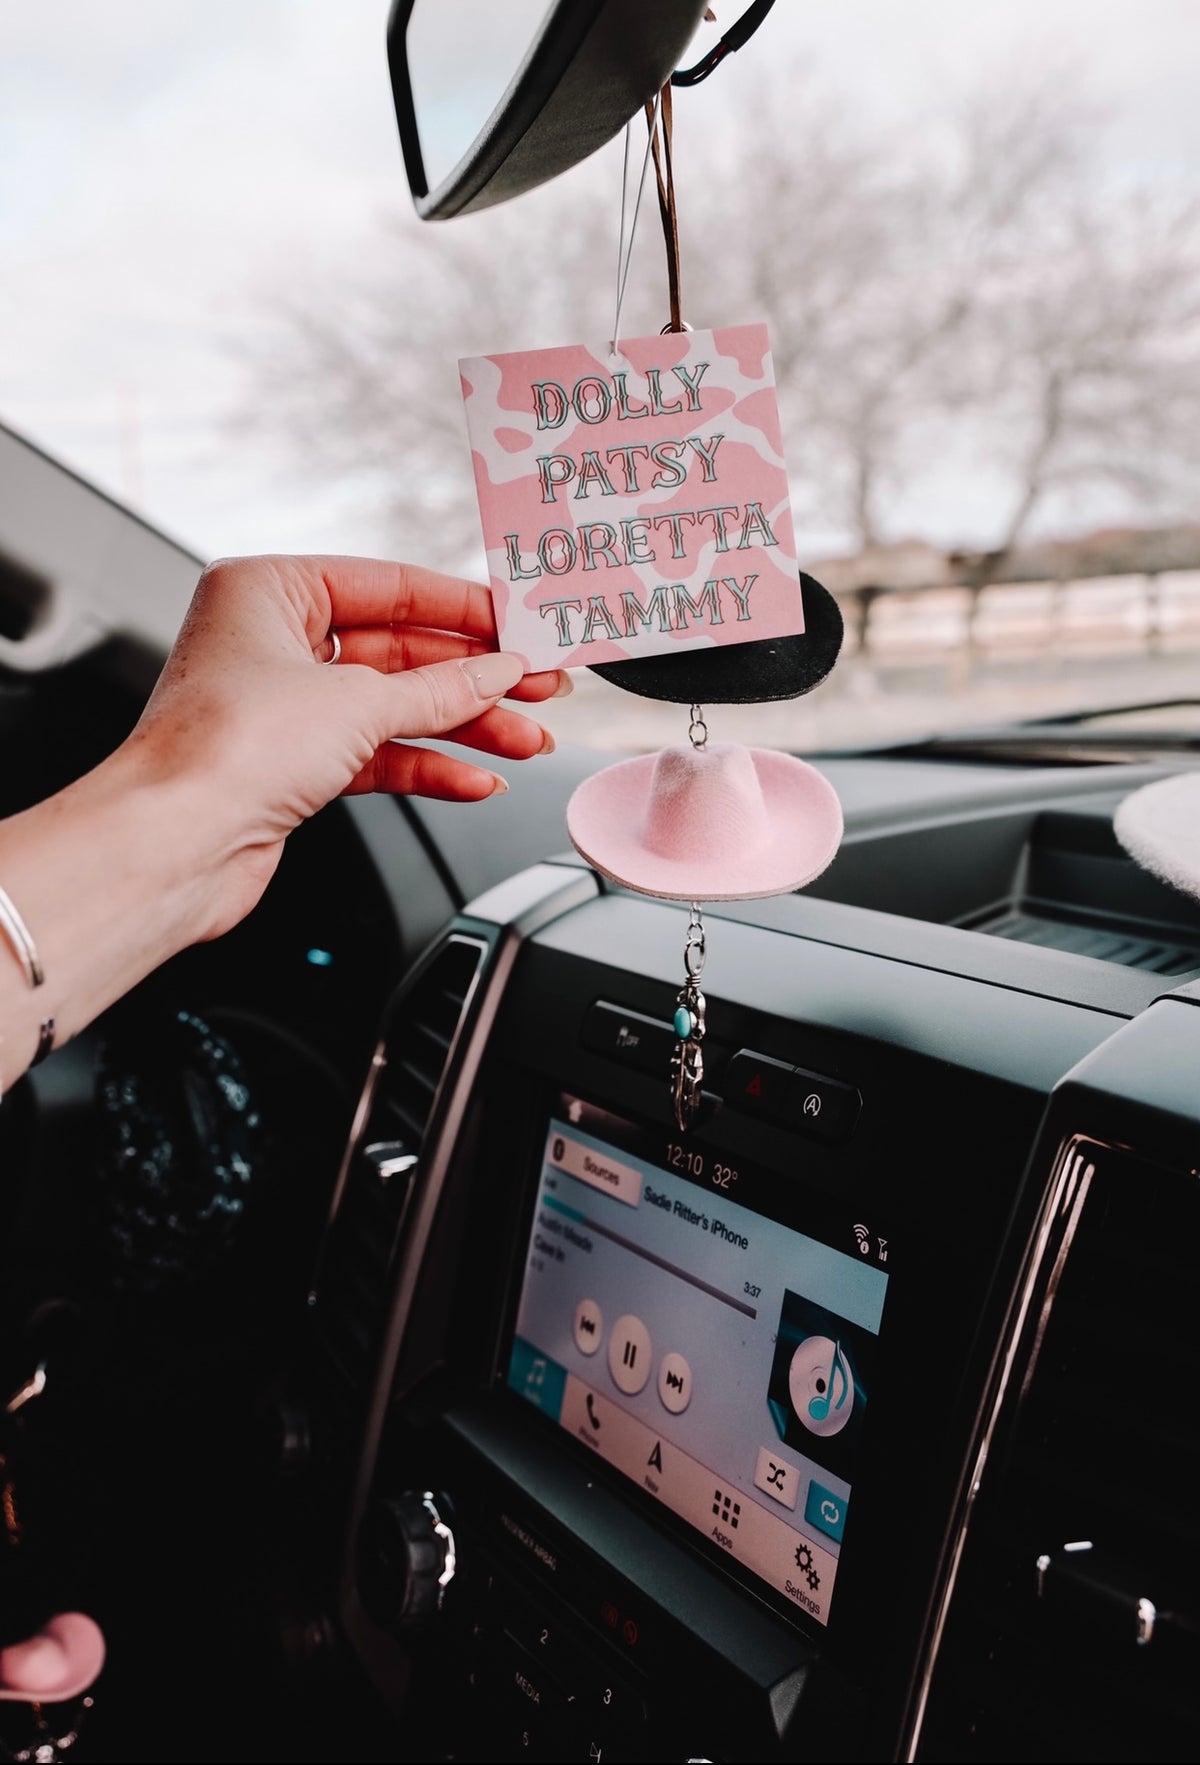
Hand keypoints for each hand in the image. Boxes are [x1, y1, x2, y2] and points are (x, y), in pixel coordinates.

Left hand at [130, 553, 567, 931]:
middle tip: (539, 686)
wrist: (176, 845)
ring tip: (526, 739)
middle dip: (474, 677)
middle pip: (399, 650)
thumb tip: (498, 671)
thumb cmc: (226, 750)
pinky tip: (477, 780)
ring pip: (394, 707)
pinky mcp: (291, 766)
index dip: (465, 609)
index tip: (521, 625)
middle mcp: (270, 642)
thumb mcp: (359, 702)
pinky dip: (428, 766)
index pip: (389, 586)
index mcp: (268, 590)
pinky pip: (377, 755)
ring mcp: (281, 706)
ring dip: (464, 727)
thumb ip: (442, 688)